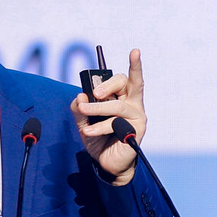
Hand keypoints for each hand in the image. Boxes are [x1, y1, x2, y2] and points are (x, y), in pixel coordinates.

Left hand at [70, 48, 144, 185]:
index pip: (129, 78)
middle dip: (109, 84)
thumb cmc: (99, 140)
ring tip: (84, 112)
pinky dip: (99, 127)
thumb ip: (79, 107)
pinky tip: (89, 132)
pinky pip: (115, 124)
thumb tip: (79, 96)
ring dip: (97, 108)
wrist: (106, 165)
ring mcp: (136, 117)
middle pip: (126, 84)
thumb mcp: (84, 122)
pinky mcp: (136, 131)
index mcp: (123, 98)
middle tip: (94, 93)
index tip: (135, 51)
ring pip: (117, 105)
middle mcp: (133, 104)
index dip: (135, 64)